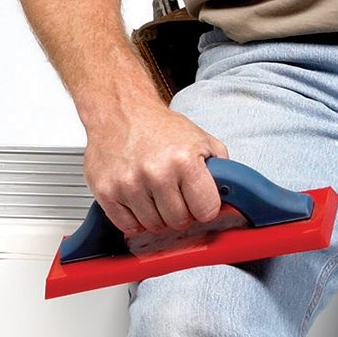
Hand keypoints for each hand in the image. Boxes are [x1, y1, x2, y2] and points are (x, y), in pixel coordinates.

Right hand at [84, 104, 229, 236]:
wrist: (121, 111)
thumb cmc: (161, 127)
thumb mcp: (200, 138)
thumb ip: (219, 167)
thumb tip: (230, 195)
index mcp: (185, 159)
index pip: (206, 210)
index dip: (205, 208)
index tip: (200, 202)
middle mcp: (157, 173)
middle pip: (179, 221)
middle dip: (181, 212)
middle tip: (175, 195)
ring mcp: (129, 185)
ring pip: (153, 227)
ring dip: (157, 216)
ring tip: (156, 193)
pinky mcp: (106, 192)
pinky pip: (128, 227)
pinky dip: (135, 219)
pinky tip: (138, 199)